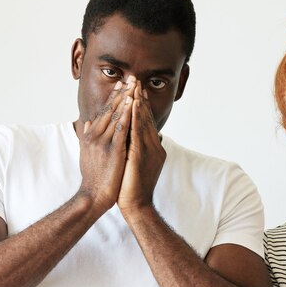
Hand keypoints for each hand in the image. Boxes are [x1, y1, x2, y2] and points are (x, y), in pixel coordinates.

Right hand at [78, 78, 134, 210]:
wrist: (94, 195)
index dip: (114, 97)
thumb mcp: (87, 152)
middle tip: (131, 78)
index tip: (122, 84)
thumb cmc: (93, 176)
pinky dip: (127, 116)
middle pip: (110, 109)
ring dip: (125, 100)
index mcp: (92, 135)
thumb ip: (87, 135)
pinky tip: (133, 105)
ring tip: (133, 86)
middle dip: (121, 93)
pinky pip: (121, 129)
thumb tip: (87, 121)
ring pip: (116, 116)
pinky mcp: (113, 150)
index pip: (104, 111)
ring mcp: (104, 142)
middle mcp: (96, 135)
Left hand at [118, 83, 165, 212]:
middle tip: (135, 80)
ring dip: (138, 104)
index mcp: (152, 148)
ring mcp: (149, 151)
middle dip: (140, 98)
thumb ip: (135, 148)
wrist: (136, 206)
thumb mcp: (134, 163)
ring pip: (143, 122)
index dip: (140, 104)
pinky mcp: (140, 156)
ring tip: (134, 87)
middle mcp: (154, 146)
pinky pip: (137, 133)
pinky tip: (131, 107)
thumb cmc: (132, 187)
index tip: (135, 89)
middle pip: (146, 118)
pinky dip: (135, 118)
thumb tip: (133, 137)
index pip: (145, 122)